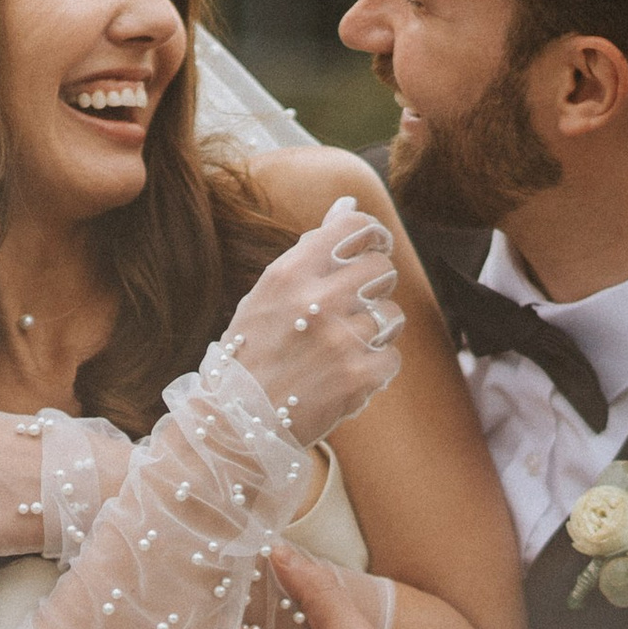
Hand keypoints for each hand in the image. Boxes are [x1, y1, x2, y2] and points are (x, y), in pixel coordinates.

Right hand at [219, 194, 403, 445]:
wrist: (235, 425)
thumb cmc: (251, 354)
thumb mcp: (268, 294)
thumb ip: (312, 250)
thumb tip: (348, 204)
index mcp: (289, 274)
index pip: (355, 227)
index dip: (374, 235)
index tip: (376, 247)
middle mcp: (315, 300)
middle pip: (383, 269)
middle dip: (375, 288)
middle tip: (351, 311)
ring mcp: (339, 340)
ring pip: (390, 317)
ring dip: (373, 334)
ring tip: (339, 353)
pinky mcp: (357, 377)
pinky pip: (392, 359)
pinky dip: (373, 371)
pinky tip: (343, 379)